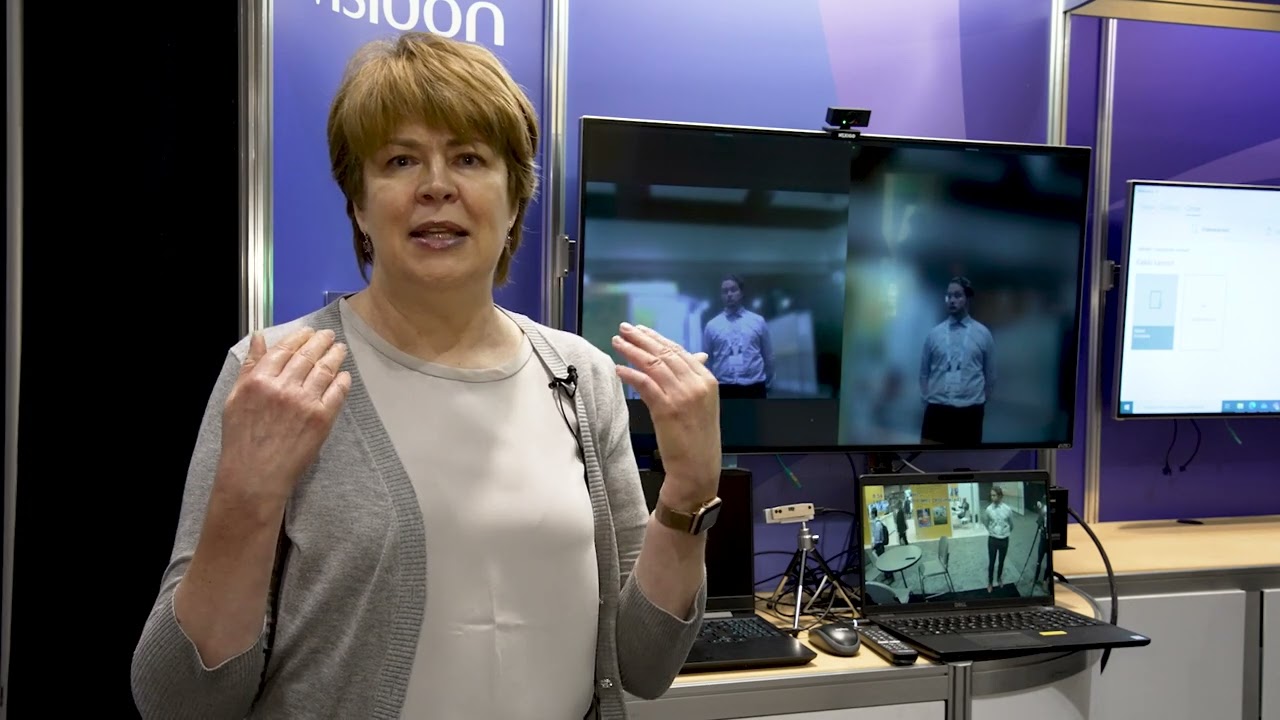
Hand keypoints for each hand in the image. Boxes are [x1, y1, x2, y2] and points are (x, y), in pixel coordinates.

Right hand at [218, 327, 351, 506]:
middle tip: (329, 335)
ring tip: (340, 349)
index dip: (299, 337)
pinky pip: (337, 392)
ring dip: (335, 355)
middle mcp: (283, 387)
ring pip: (325, 370)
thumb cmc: (241, 440)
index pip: (284, 349)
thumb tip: (260, 338)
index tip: (308, 332)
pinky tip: (345, 375)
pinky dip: (342, 380)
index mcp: (259, 380)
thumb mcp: (235, 399)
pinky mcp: (321, 419)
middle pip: (308, 356)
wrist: (254, 476)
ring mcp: (304, 402)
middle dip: (321, 341)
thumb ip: (250, 367)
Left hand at [612, 323, 719, 508]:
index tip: (641, 330)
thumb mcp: (703, 403)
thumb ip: (696, 378)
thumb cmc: (698, 437)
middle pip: (665, 354)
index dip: (657, 338)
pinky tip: (618, 368)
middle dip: (642, 339)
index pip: (679, 351)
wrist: (697, 468)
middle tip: (624, 328)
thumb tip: (698, 355)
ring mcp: (682, 396)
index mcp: (707, 380)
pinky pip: (645, 384)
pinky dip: (631, 374)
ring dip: (632, 351)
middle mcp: (696, 384)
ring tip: (617, 342)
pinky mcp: (667, 409)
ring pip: (654, 365)